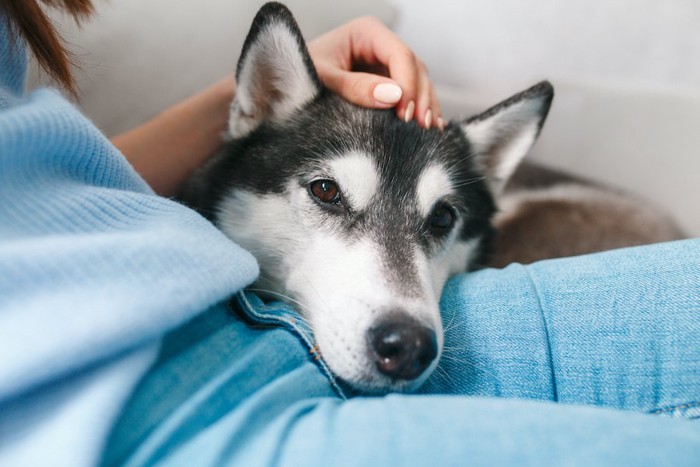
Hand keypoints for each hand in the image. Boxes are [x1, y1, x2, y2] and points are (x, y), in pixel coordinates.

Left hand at [308, 16, 442, 129]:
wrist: (285, 90)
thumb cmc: (298, 78)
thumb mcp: (323, 81)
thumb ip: (354, 87)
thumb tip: (393, 96)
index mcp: (366, 32)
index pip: (400, 55)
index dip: (407, 84)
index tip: (405, 114)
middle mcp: (382, 45)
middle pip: (415, 68)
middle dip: (420, 97)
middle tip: (421, 126)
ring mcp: (387, 65)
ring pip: (419, 82)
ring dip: (426, 106)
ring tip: (429, 132)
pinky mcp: (388, 84)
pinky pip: (412, 96)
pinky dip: (421, 112)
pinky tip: (430, 131)